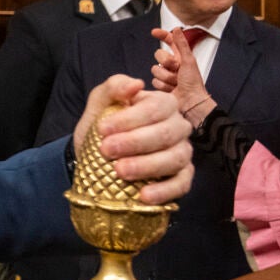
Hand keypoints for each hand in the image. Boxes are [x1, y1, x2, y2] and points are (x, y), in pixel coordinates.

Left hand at [71, 74, 193, 205]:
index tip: (102, 129)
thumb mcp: (100, 104)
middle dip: (135, 142)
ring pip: (175, 158)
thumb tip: (136, 84)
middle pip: (166, 133)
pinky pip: (182, 184)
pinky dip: (164, 191)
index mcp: (162, 103)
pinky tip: (143, 195)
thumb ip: (114, 87)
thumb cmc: (103, 127)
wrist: (97, 157)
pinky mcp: (182, 177)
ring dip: (147, 166)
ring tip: (120, 171)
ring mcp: (182, 152)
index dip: (129, 119)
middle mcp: (178, 127)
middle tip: (107, 150)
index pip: (155, 108)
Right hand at [149, 28, 213, 125]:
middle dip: (167, 63)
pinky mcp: (161, 85)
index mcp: (180, 56)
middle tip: (176, 69)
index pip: (169, 41)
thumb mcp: (188, 60)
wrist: (191, 103)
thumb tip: (177, 29)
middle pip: (158, 55)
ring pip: (155, 69)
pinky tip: (171, 90)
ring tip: (175, 83)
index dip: (162, 35)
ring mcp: (166, 75)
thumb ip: (181, 44)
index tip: (154, 32)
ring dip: (166, 77)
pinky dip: (163, 86)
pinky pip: (154, 81)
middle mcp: (172, 65)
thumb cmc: (193, 83)